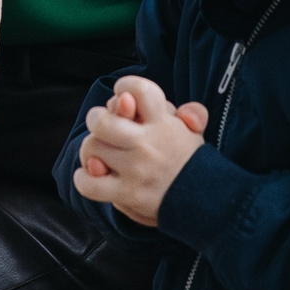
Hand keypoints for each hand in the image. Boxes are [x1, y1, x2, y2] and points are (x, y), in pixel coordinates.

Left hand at [70, 76, 208, 227]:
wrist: (206, 202)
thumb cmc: (191, 163)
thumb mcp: (196, 132)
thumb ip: (193, 113)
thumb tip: (183, 112)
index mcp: (164, 124)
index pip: (139, 90)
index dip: (125, 86)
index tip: (123, 95)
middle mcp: (147, 144)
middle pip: (101, 121)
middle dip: (96, 119)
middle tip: (103, 125)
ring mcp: (136, 170)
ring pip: (92, 147)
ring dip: (91, 148)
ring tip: (101, 152)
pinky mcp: (129, 194)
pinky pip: (90, 184)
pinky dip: (83, 179)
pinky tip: (91, 174)